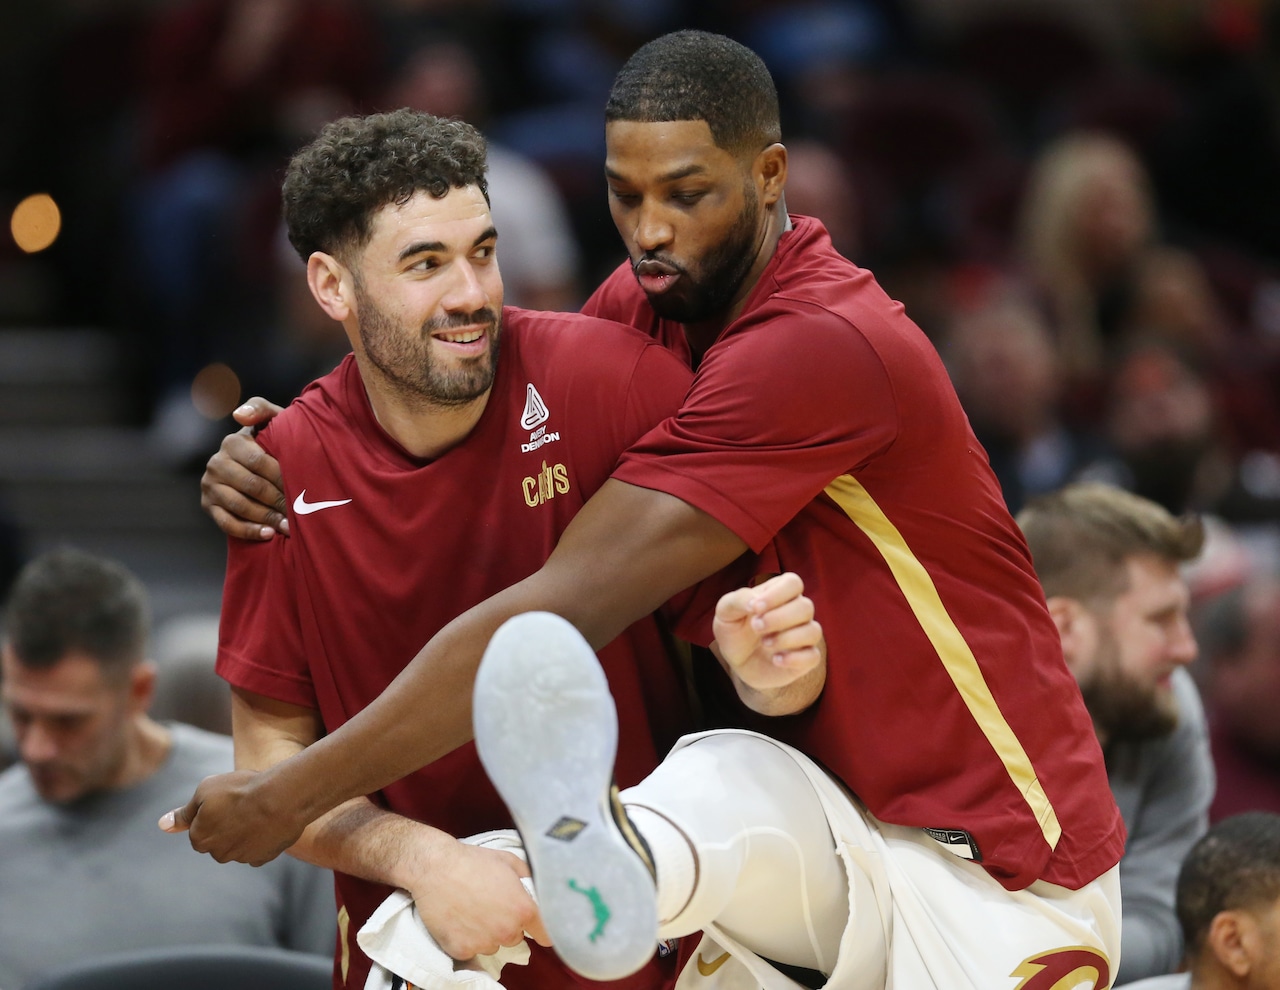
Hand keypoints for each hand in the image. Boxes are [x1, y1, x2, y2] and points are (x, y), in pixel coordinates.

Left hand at [159, 768, 306, 865]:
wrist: (281, 798)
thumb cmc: (241, 789)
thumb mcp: (206, 790)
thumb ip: (184, 812)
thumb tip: (162, 825)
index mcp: (200, 838)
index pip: (199, 830)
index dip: (212, 813)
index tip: (226, 801)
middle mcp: (218, 854)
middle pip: (218, 841)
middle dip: (227, 826)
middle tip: (241, 804)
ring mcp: (242, 858)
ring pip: (238, 846)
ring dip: (244, 832)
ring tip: (258, 810)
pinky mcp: (263, 858)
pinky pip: (257, 850)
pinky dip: (260, 839)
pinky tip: (268, 823)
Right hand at [200, 397, 287, 539]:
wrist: (258, 462)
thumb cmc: (273, 440)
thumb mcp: (272, 420)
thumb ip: (261, 409)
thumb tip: (238, 415)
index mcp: (232, 442)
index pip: (260, 462)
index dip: (282, 476)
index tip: (303, 488)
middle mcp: (216, 463)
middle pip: (252, 486)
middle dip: (278, 500)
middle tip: (301, 513)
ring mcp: (209, 485)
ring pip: (240, 506)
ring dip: (267, 518)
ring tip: (289, 527)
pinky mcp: (207, 505)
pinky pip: (226, 523)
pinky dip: (249, 530)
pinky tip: (268, 534)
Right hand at [406, 839, 550, 959]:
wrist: (435, 867)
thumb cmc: (473, 861)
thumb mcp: (509, 861)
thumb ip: (529, 878)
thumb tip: (537, 889)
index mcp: (523, 910)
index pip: (545, 934)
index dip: (541, 928)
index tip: (536, 926)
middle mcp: (506, 931)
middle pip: (516, 937)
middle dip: (508, 924)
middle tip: (492, 905)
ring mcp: (483, 943)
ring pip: (493, 944)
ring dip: (487, 933)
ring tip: (472, 910)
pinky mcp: (462, 950)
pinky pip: (471, 950)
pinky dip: (466, 939)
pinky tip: (459, 919)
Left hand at [713, 572, 824, 693]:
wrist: (737, 662)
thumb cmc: (735, 631)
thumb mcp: (726, 613)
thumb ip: (737, 600)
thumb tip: (754, 601)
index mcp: (780, 594)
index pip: (793, 583)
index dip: (777, 594)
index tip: (755, 608)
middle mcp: (797, 612)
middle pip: (805, 607)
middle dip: (779, 617)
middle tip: (755, 626)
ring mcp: (803, 635)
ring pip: (813, 631)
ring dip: (787, 638)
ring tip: (764, 643)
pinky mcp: (805, 658)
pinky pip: (813, 656)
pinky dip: (795, 658)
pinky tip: (776, 660)